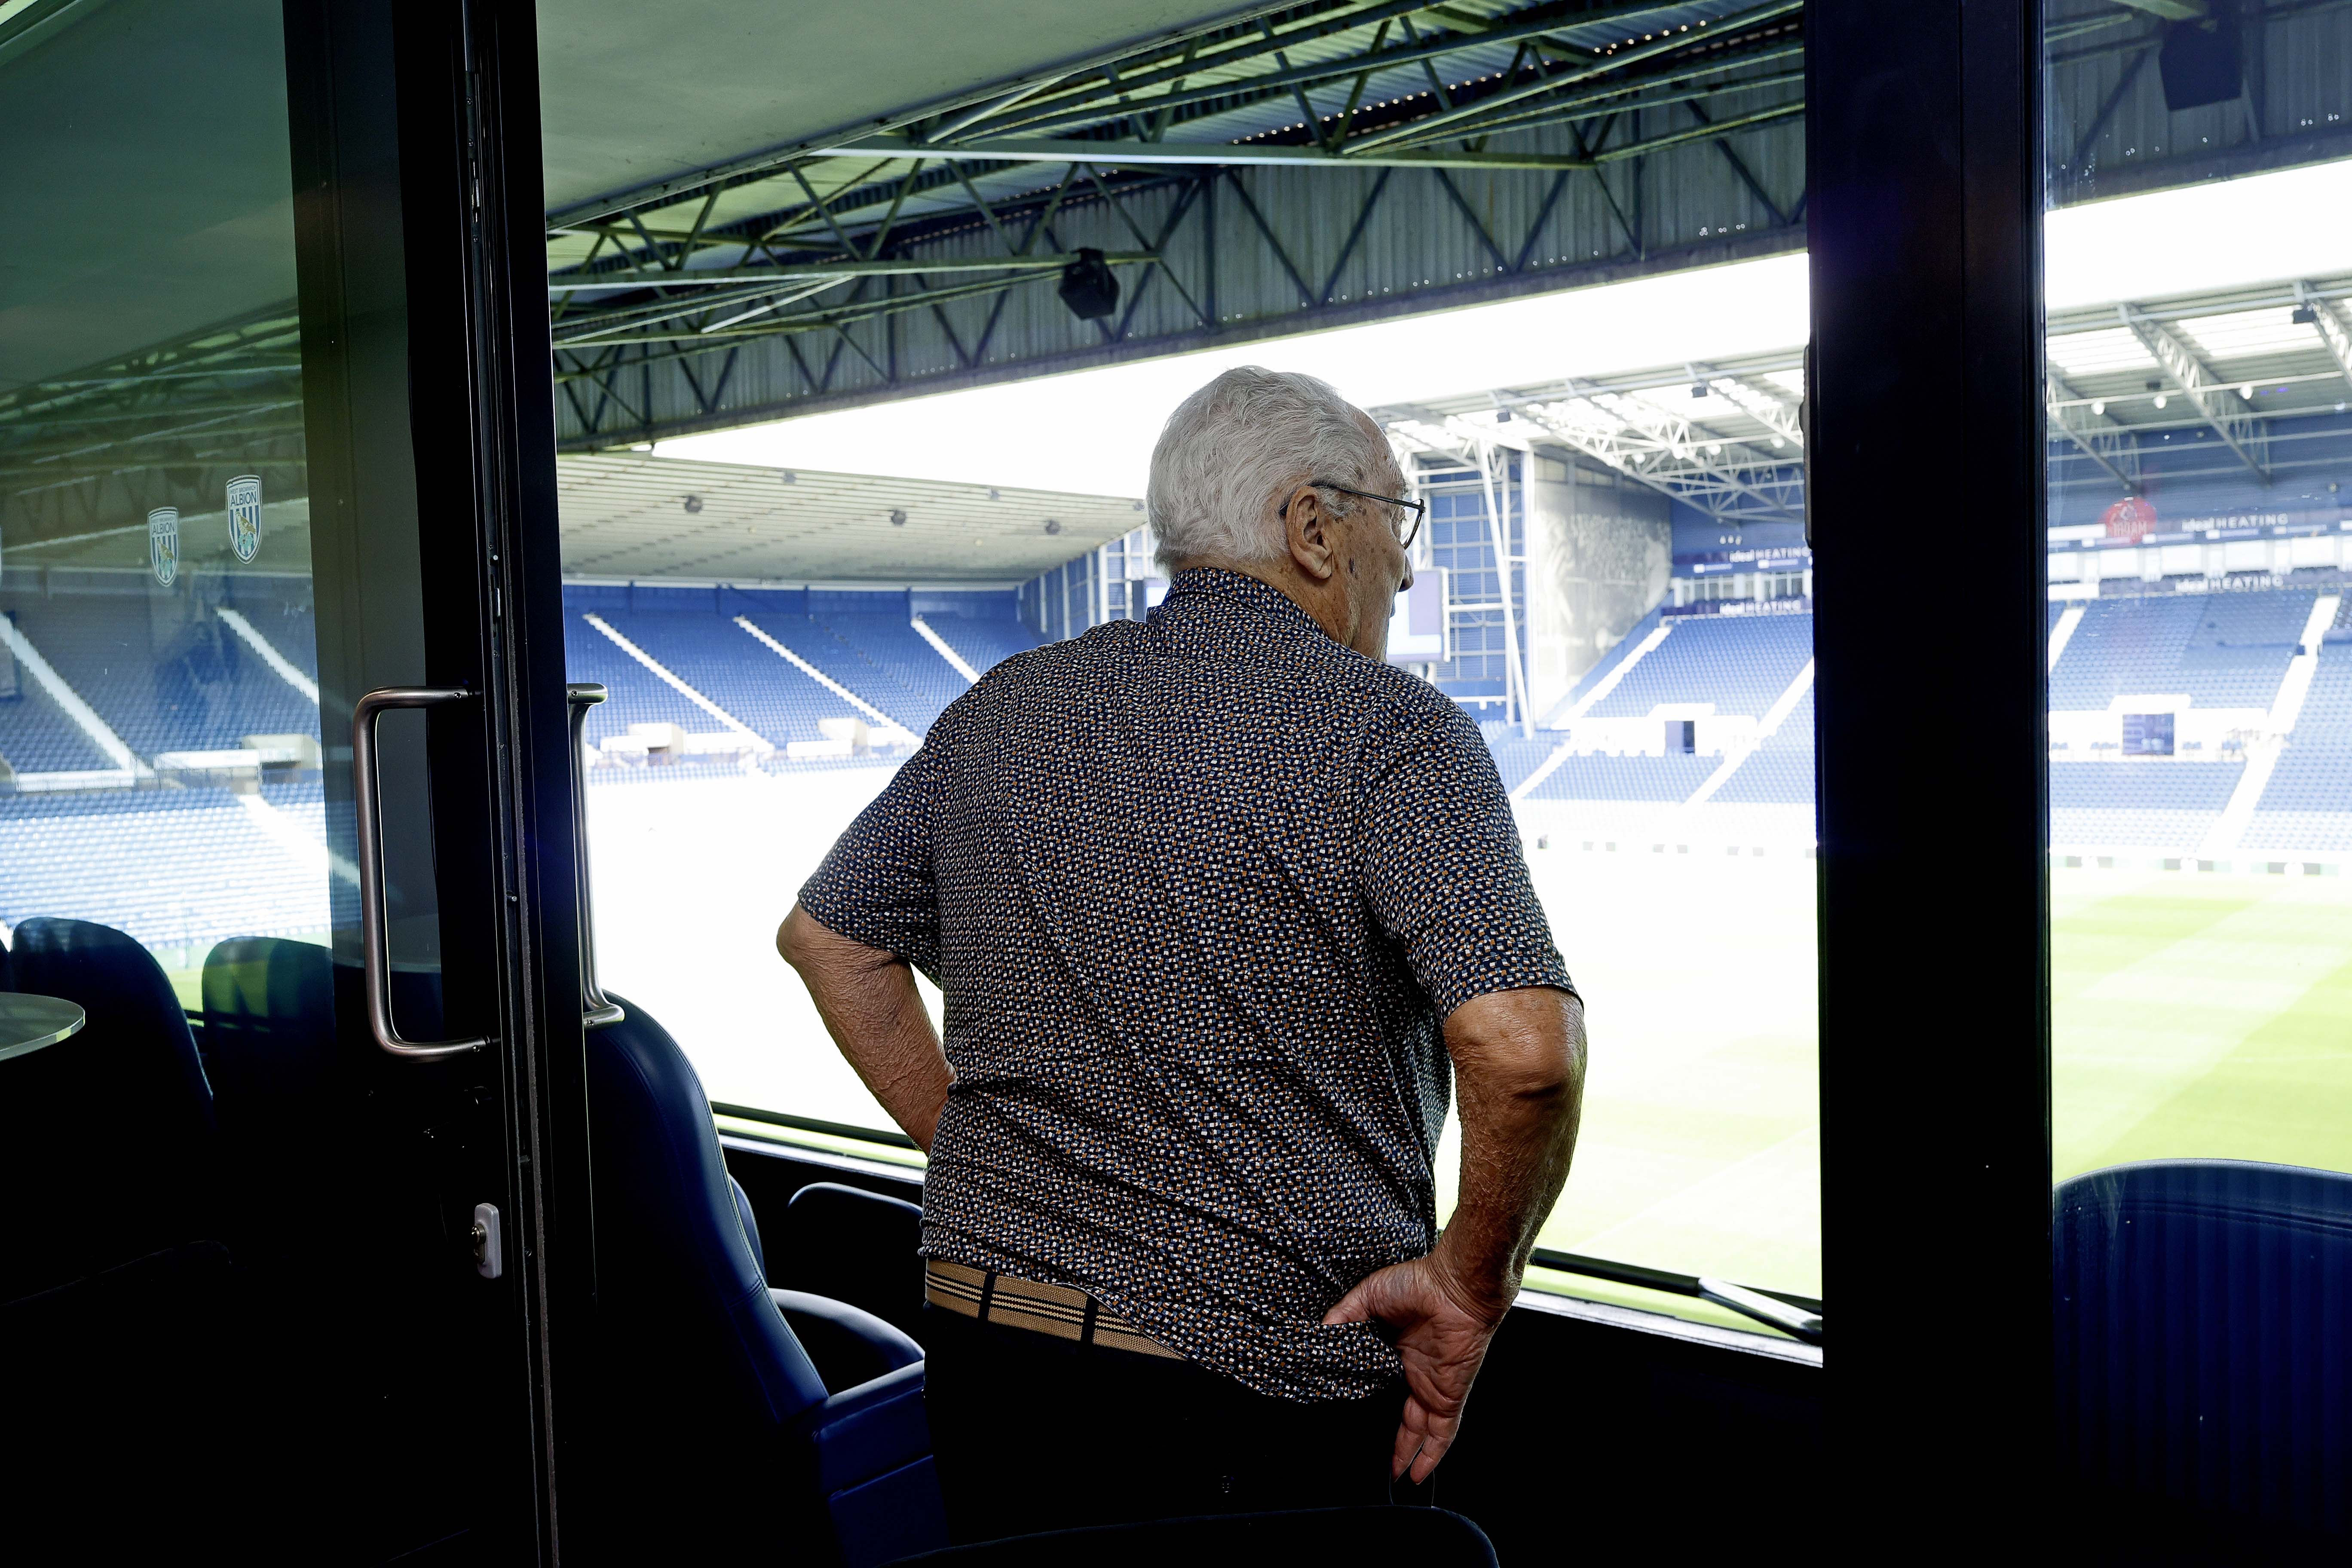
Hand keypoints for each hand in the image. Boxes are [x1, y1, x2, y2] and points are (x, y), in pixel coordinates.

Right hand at [1322, 1253, 1506, 1483]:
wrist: (1454, 1286)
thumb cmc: (1417, 1283)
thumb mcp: (1369, 1296)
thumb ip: (1345, 1315)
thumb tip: (1321, 1333)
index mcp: (1398, 1350)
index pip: (1382, 1384)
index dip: (1369, 1401)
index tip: (1349, 1415)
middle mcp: (1415, 1373)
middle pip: (1401, 1415)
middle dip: (1390, 1437)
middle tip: (1369, 1456)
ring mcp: (1432, 1387)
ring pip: (1419, 1432)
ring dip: (1407, 1455)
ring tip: (1391, 1476)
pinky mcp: (1447, 1397)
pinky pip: (1441, 1434)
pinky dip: (1431, 1455)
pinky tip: (1417, 1475)